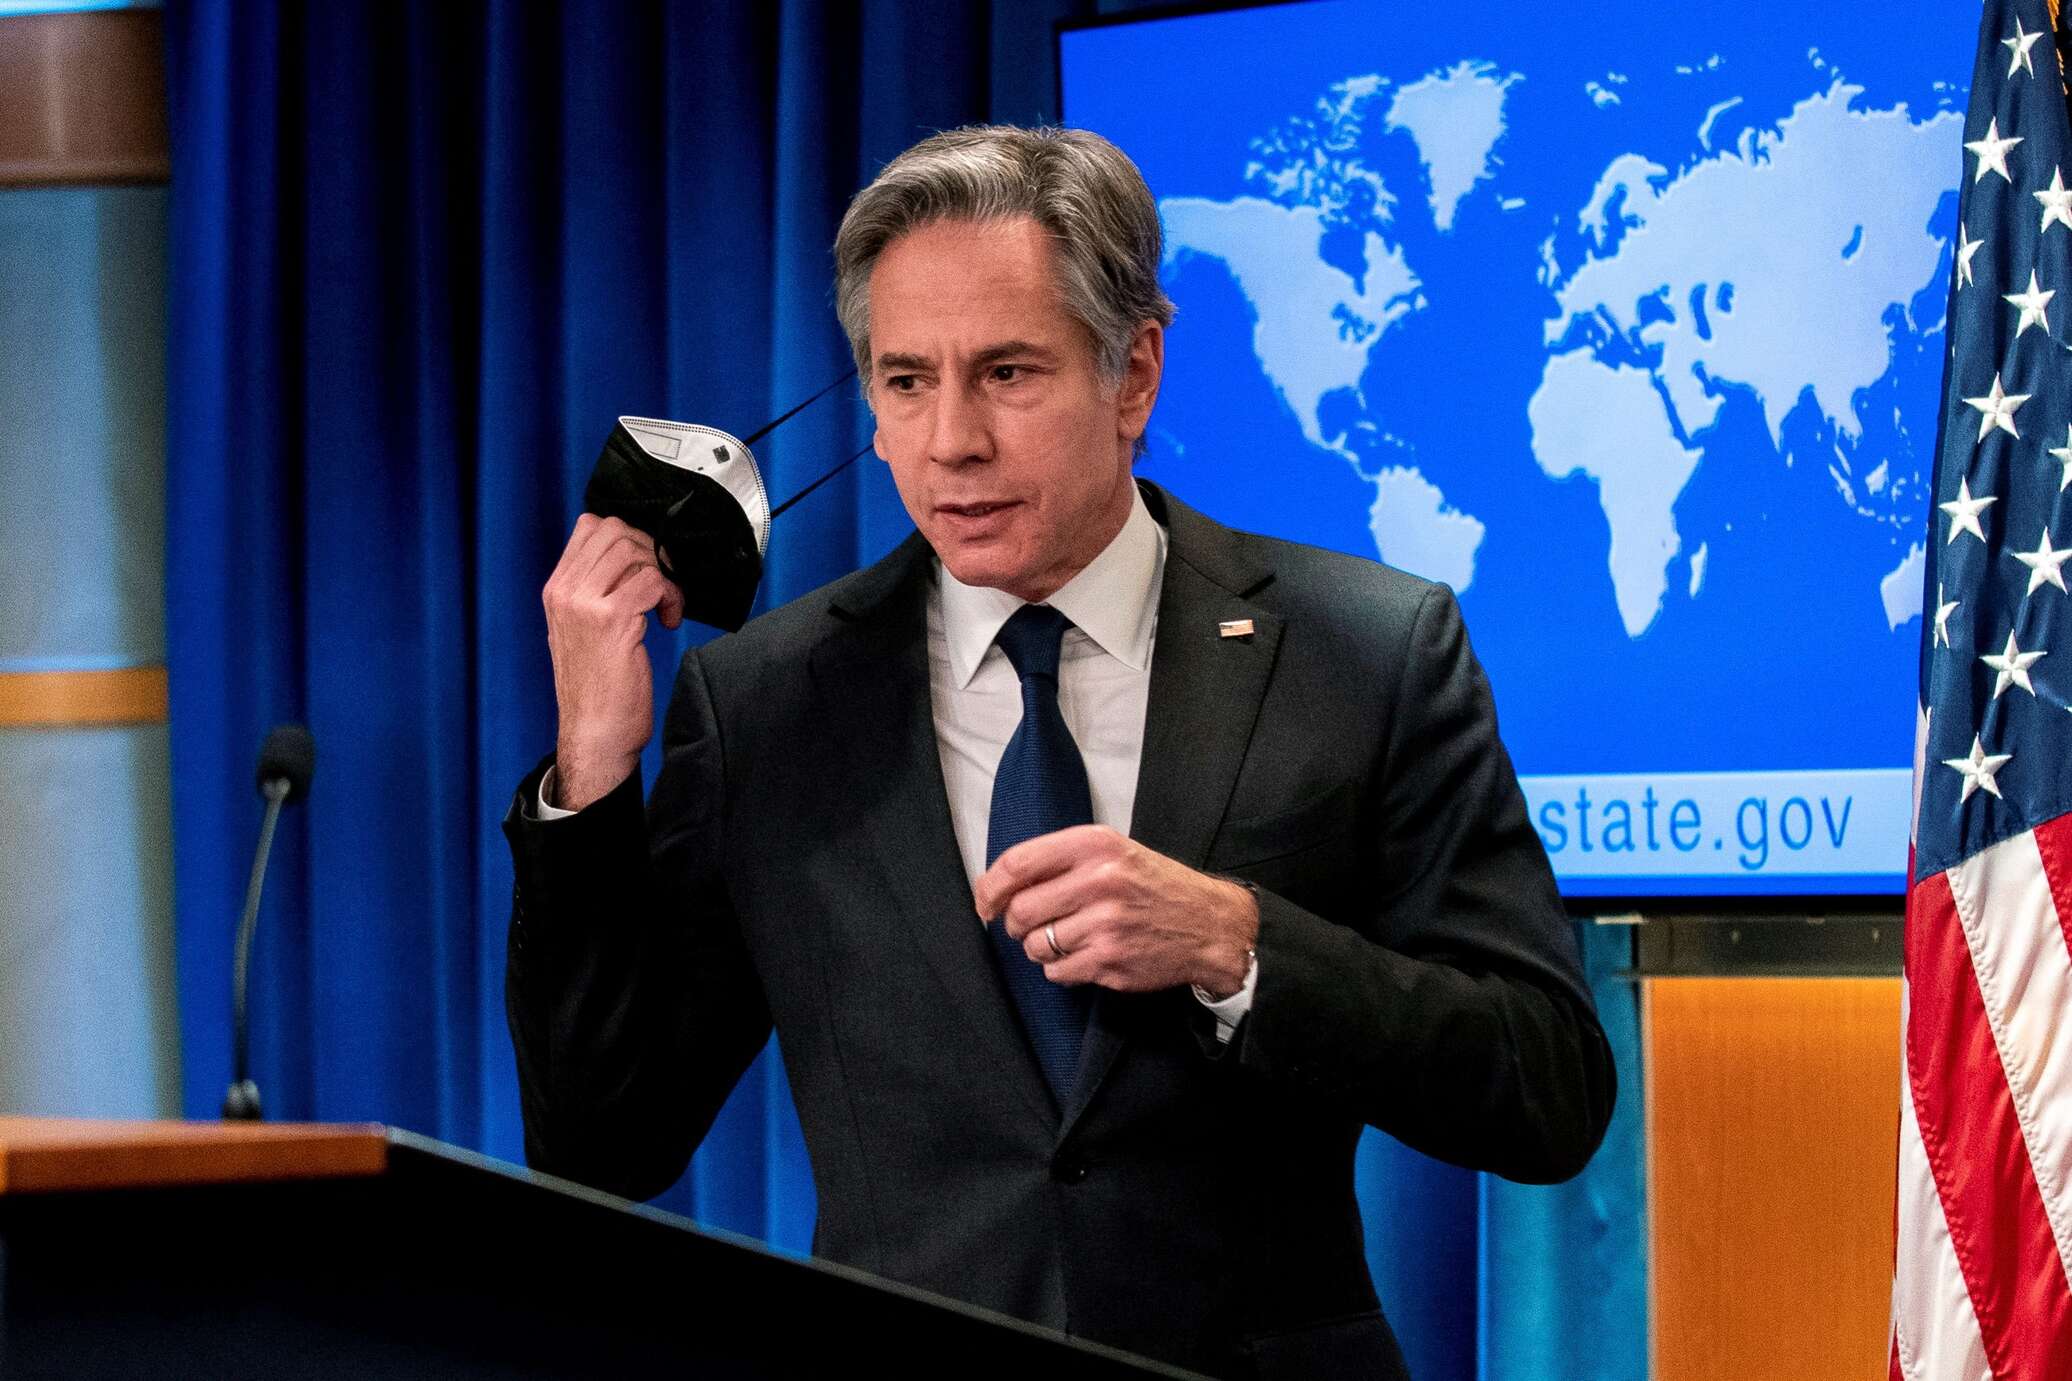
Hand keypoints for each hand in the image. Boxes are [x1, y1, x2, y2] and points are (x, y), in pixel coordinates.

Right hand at [542, 514, 685, 809]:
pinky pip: (653, 581)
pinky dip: (671, 597)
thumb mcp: (582, 630)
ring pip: (636, 551)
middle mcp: (565, 591)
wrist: (594, 733)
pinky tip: (667, 621)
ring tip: (665, 607)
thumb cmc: (597, 686)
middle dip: (652, 552)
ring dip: (664, 575)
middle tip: (662, 586)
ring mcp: (585, 603)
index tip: (647, 567)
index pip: (590, 525)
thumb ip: (596, 590)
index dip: (630, 538)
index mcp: (557, 589)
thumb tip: (634, 556)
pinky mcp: (612, 619)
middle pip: (617, 531)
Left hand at [973, 825, 1258, 993]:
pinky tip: (1085, 956)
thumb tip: (997, 887)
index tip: (986, 902)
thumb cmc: (1155, 886)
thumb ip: (1060, 861)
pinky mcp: (1110, 960)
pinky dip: (1062, 970)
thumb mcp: (1113, 852)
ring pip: (1035, 946)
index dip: (990, 888)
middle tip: (1034, 925)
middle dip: (1017, 924)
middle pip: (1020, 911)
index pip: (1017, 863)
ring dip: (1041, 948)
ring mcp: (1106, 923)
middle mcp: (1100, 881)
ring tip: (1068, 939)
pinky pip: (1057, 973)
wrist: (1210, 924)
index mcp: (1095, 845)